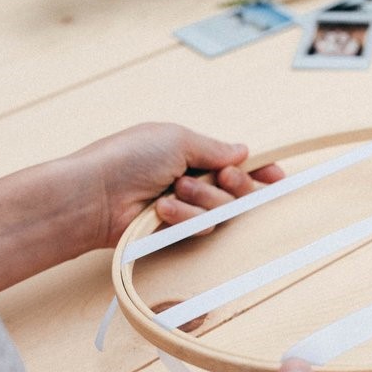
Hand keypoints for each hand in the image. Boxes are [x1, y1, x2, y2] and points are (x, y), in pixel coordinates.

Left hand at [0, 123, 284, 295]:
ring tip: (174, 193)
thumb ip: (215, 149)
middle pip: (239, 189)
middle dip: (234, 185)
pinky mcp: (178, 232)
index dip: (259, 170)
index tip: (277, 176)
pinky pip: (204, 229)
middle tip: (221, 180)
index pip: (236, 162)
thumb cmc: (127, 158)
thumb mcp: (177, 139)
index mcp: (192, 153)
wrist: (94, 196)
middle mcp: (192, 180)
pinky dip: (187, 219)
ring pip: (224, 210)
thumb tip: (243, 151)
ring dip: (203, 201)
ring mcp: (186, 208)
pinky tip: (163, 212)